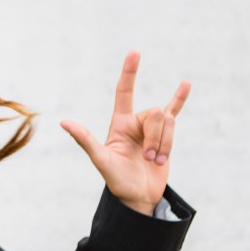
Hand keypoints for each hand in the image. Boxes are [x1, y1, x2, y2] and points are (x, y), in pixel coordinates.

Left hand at [59, 51, 190, 215]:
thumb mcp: (101, 159)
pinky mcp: (166, 138)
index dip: (129, 73)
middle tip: (147, 158)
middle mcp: (136, 123)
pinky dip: (179, 99)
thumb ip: (85, 140)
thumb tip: (64, 122)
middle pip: (155, 114)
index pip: (124, 92)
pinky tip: (185, 84)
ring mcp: (152, 130)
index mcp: (119, 124)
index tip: (135, 53)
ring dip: (165, 144)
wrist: (138, 197)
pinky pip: (175, 114)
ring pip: (168, 122)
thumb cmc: (117, 181)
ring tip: (155, 161)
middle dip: (155, 137)